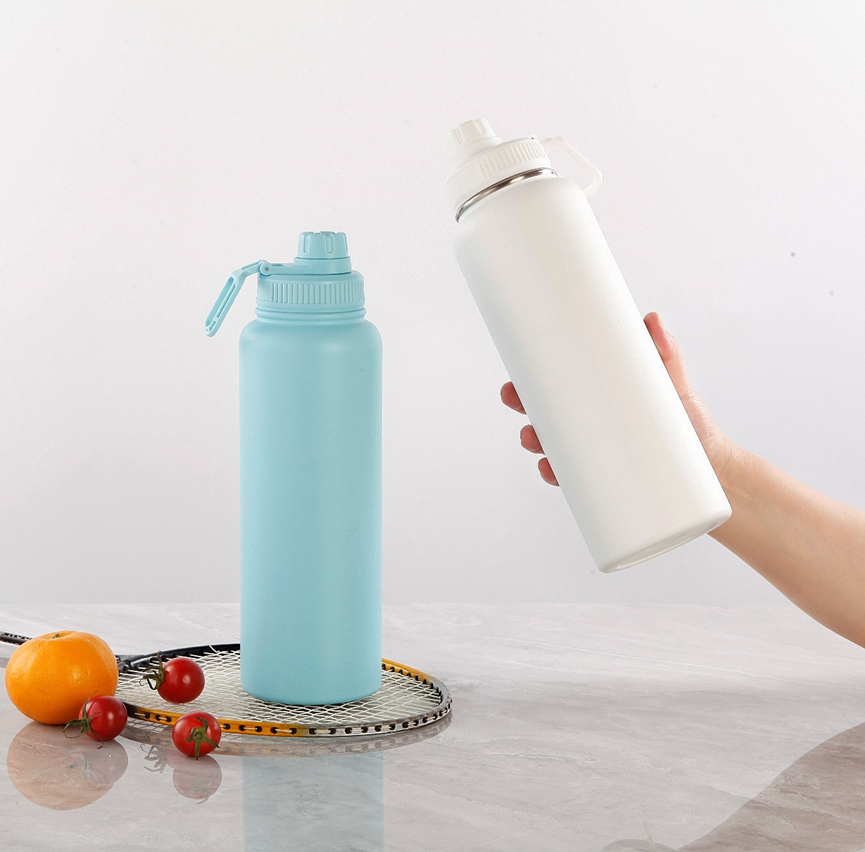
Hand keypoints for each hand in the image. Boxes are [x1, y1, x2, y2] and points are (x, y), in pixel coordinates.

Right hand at [501, 312, 734, 484]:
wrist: (714, 470)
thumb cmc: (691, 426)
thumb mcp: (675, 387)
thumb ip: (665, 355)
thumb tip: (652, 320)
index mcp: (600, 401)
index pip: (556, 388)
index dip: (529, 382)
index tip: (515, 375)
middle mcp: (592, 427)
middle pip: (545, 415)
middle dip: (523, 407)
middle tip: (516, 399)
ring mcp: (596, 454)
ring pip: (552, 446)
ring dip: (535, 441)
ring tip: (534, 438)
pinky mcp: (604, 480)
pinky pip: (571, 478)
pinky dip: (556, 474)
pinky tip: (550, 469)